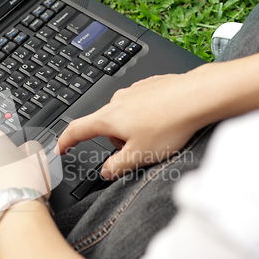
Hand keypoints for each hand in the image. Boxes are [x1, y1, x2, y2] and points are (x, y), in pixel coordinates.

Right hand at [55, 73, 202, 179]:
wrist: (198, 96)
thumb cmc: (170, 123)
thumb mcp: (139, 155)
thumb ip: (117, 167)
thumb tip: (106, 171)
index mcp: (109, 118)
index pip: (77, 130)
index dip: (65, 141)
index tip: (60, 148)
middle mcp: (118, 101)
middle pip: (107, 127)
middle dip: (118, 142)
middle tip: (140, 151)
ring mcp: (134, 91)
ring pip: (125, 117)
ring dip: (134, 130)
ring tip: (158, 136)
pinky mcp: (150, 87)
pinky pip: (141, 106)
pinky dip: (148, 117)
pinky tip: (165, 122)